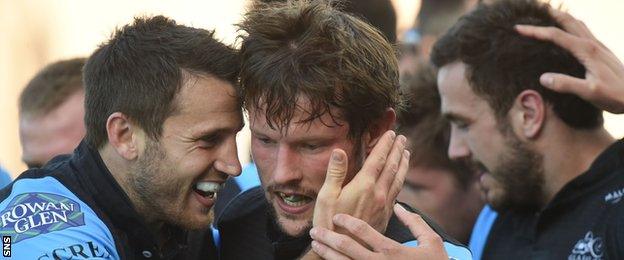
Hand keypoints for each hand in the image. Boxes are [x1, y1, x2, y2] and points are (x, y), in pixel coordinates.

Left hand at [309, 204, 447, 259]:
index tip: (337, 216)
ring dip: (328, 255)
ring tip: (316, 245)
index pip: (363, 231)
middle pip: (347, 249)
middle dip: (329, 239)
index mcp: (392, 250)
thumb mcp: (432, 242)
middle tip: (315, 231)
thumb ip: (415, 222)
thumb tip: (399, 205)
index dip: (347, 222)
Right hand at [313, 130, 409, 232]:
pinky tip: (400, 178)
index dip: (385, 144)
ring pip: (398, 179)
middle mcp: (378, 194)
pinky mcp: (385, 215)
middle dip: (397, 150)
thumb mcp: (326, 196)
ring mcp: (384, 205)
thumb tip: (340, 150)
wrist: (344, 251)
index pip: (378, 159)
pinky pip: (397, 192)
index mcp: (364, 186)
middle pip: (392, 166)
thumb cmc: (329, 223)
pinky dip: (400, 179)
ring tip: (406, 153)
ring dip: (403, 164)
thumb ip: (335, 173)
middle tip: (402, 138)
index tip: (391, 132)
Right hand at [515, 9, 623, 113]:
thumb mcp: (589, 92)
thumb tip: (543, 78)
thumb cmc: (615, 95)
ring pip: (576, 23)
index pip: (555, 35)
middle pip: (567, 21)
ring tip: (546, 14)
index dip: (535, 31)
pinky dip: (570, 24)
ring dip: (560, 16)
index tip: (518, 28)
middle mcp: (592, 43)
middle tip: (532, 10)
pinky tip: (568, 29)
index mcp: (586, 51)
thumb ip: (566, 84)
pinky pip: (583, 30)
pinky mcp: (601, 50)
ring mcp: (598, 45)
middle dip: (548, 14)